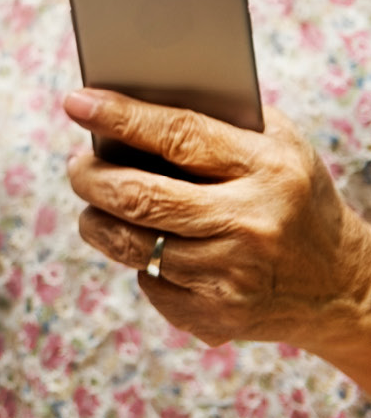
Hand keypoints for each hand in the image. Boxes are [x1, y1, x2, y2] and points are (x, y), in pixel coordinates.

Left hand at [60, 91, 370, 358]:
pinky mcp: (216, 314)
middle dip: (90, 177)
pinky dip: (139, 261)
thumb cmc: (292, 199)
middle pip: (138, 197)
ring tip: (99, 204)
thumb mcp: (279, 148)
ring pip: (129, 243)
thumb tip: (128, 104)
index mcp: (269, 169)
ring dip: (98, 221)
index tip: (77, 103)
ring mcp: (233, 274)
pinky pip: (147, 281)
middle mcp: (252, 223)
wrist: (340, 284)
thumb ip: (216, 122)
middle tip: (78, 166)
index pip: (179, 136)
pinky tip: (156, 248)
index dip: (120, 117)